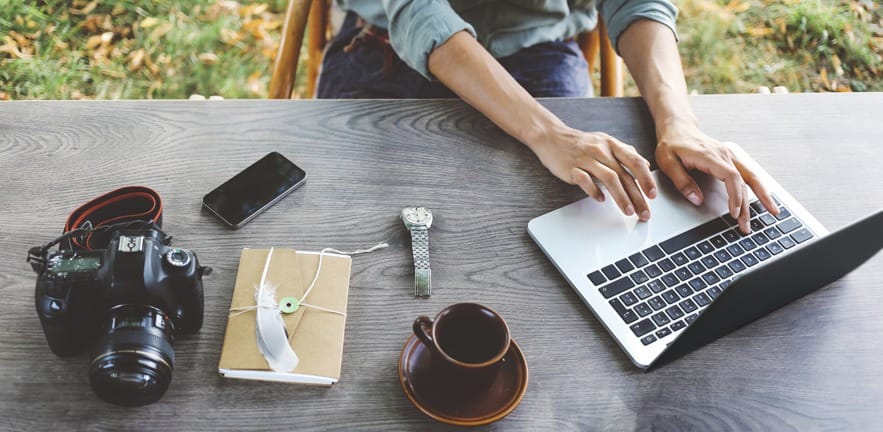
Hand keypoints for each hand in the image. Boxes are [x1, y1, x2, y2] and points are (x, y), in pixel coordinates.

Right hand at [530, 126, 657, 220]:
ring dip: (621, 197)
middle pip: (624, 175)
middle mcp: (601, 150)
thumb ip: (626, 152)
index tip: (653, 194)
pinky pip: (585, 181)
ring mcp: (586, 159)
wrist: (551, 137)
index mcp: (612, 145)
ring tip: (628, 211)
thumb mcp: (606, 142)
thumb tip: (645, 164)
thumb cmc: (581, 143)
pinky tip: (601, 200)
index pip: (635, 161)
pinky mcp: (571, 168)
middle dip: (637, 196)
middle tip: (644, 213)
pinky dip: (595, 191)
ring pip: (609, 179)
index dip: (646, 179)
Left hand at [655, 122, 778, 232]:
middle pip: (745, 180)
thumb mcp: (668, 163)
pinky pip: (748, 173)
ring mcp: (729, 155)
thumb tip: (697, 200)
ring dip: (762, 195)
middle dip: (750, 204)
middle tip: (747, 225)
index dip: (735, 196)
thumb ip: (682, 181)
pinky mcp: (730, 158)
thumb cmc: (671, 144)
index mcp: (710, 156)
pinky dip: (758, 186)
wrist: (677, 127)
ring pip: (751, 176)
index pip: (731, 177)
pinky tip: (764, 197)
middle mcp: (724, 154)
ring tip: (773, 212)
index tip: (735, 213)